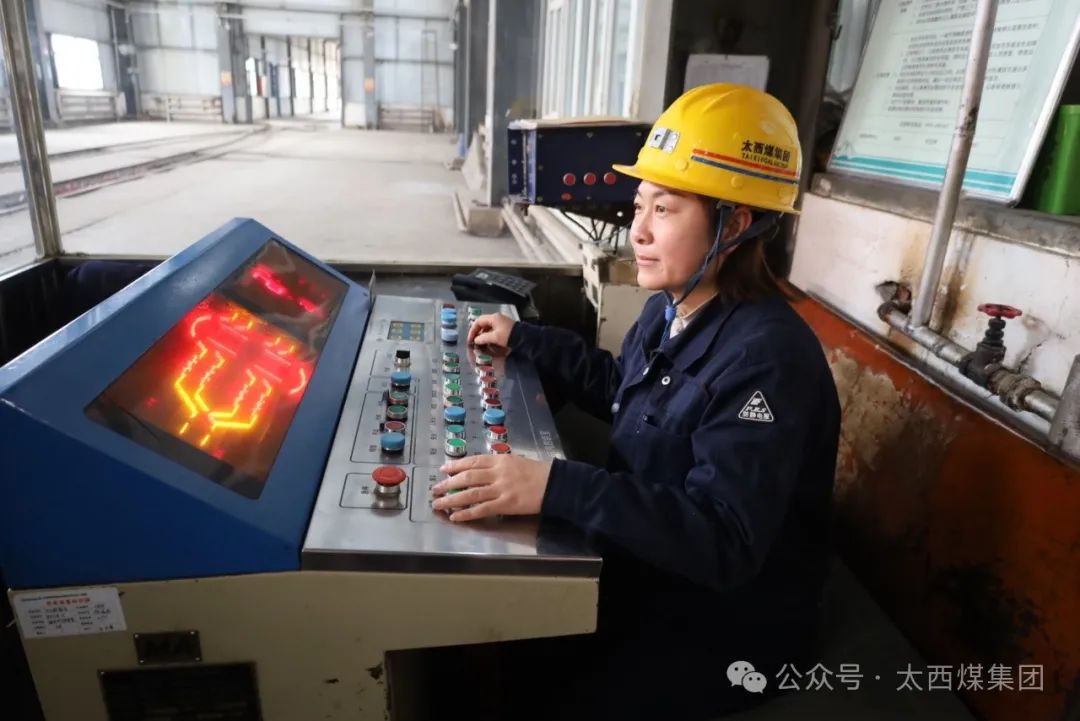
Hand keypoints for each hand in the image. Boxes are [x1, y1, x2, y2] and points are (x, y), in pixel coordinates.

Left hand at [431, 454, 552, 521]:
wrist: (556, 484)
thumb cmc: (539, 473)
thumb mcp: (517, 461)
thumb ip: (499, 466)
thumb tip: (482, 471)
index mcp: (501, 460)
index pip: (473, 461)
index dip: (456, 465)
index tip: (444, 469)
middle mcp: (498, 473)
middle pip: (467, 477)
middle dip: (449, 483)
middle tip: (435, 489)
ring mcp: (501, 489)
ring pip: (470, 494)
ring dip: (451, 499)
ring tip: (438, 504)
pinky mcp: (505, 504)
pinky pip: (481, 509)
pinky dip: (466, 513)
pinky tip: (455, 516)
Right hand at [467, 313, 515, 352]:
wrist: (523, 337)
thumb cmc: (509, 335)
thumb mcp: (495, 337)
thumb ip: (483, 338)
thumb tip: (476, 340)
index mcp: (493, 318)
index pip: (478, 321)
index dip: (473, 330)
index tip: (471, 339)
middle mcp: (497, 318)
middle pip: (483, 324)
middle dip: (477, 332)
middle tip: (474, 341)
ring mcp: (501, 322)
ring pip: (488, 327)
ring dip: (483, 334)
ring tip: (481, 342)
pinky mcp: (505, 327)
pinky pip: (493, 330)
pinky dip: (489, 335)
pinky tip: (489, 341)